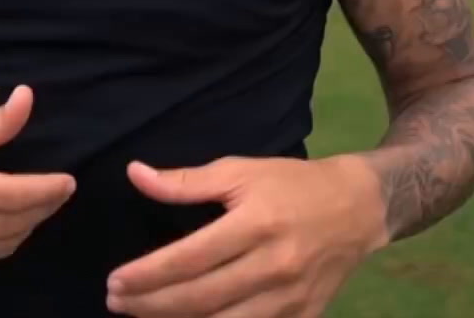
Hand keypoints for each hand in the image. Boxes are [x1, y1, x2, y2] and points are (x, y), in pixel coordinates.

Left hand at [105, 154, 386, 317]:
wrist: (359, 208)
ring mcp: (290, 298)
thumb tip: (134, 175)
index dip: (147, 274)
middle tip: (116, 302)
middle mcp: (274, 265)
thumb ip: (185, 181)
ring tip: (144, 316)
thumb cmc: (291, 184)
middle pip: (200, 298)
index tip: (115, 281)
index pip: (189, 258)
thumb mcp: (241, 171)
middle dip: (151, 305)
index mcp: (256, 223)